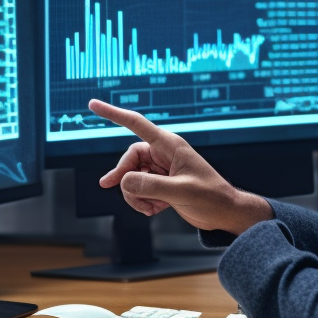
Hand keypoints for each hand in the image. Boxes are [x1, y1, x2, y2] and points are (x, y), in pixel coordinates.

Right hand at [92, 99, 272, 234]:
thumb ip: (150, 186)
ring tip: (149, 208)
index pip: (136, 124)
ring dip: (135, 195)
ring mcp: (162, 169)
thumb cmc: (211, 197)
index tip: (93, 104)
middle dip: (124, 178)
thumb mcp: (180, 191)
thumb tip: (124, 183)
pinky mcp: (162, 184)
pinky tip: (155, 210)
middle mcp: (164, 154)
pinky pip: (139, 188)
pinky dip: (142, 201)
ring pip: (132, 177)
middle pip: (129, 159)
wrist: (225, 213)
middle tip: (122, 192)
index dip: (113, 114)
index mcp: (169, 145)